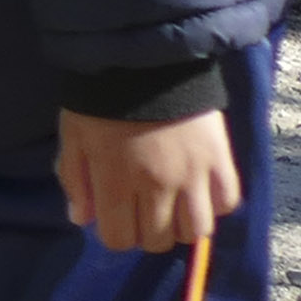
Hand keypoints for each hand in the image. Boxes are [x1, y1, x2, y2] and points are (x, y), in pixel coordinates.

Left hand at [59, 102, 241, 251]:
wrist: (147, 59)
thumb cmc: (103, 99)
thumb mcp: (74, 136)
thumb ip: (75, 180)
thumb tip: (82, 221)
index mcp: (116, 181)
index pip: (119, 239)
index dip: (116, 234)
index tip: (116, 218)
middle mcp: (158, 186)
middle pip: (158, 240)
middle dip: (147, 232)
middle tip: (144, 211)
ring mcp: (194, 175)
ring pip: (196, 231)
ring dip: (182, 225)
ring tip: (174, 207)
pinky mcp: (221, 160)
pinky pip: (227, 203)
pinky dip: (214, 206)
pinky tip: (199, 193)